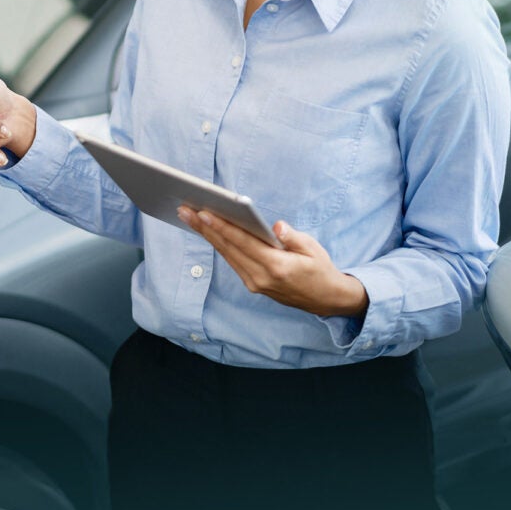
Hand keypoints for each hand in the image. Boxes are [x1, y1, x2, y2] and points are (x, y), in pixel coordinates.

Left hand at [178, 207, 368, 318]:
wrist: (326, 300)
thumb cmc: (320, 269)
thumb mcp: (313, 249)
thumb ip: (293, 238)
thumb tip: (275, 226)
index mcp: (277, 267)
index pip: (243, 243)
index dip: (222, 227)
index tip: (203, 213)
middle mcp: (261, 277)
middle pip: (228, 248)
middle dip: (204, 228)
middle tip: (184, 210)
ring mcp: (255, 283)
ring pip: (226, 255)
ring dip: (207, 235)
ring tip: (189, 217)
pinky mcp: (253, 284)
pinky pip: (232, 261)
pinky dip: (219, 245)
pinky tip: (208, 231)